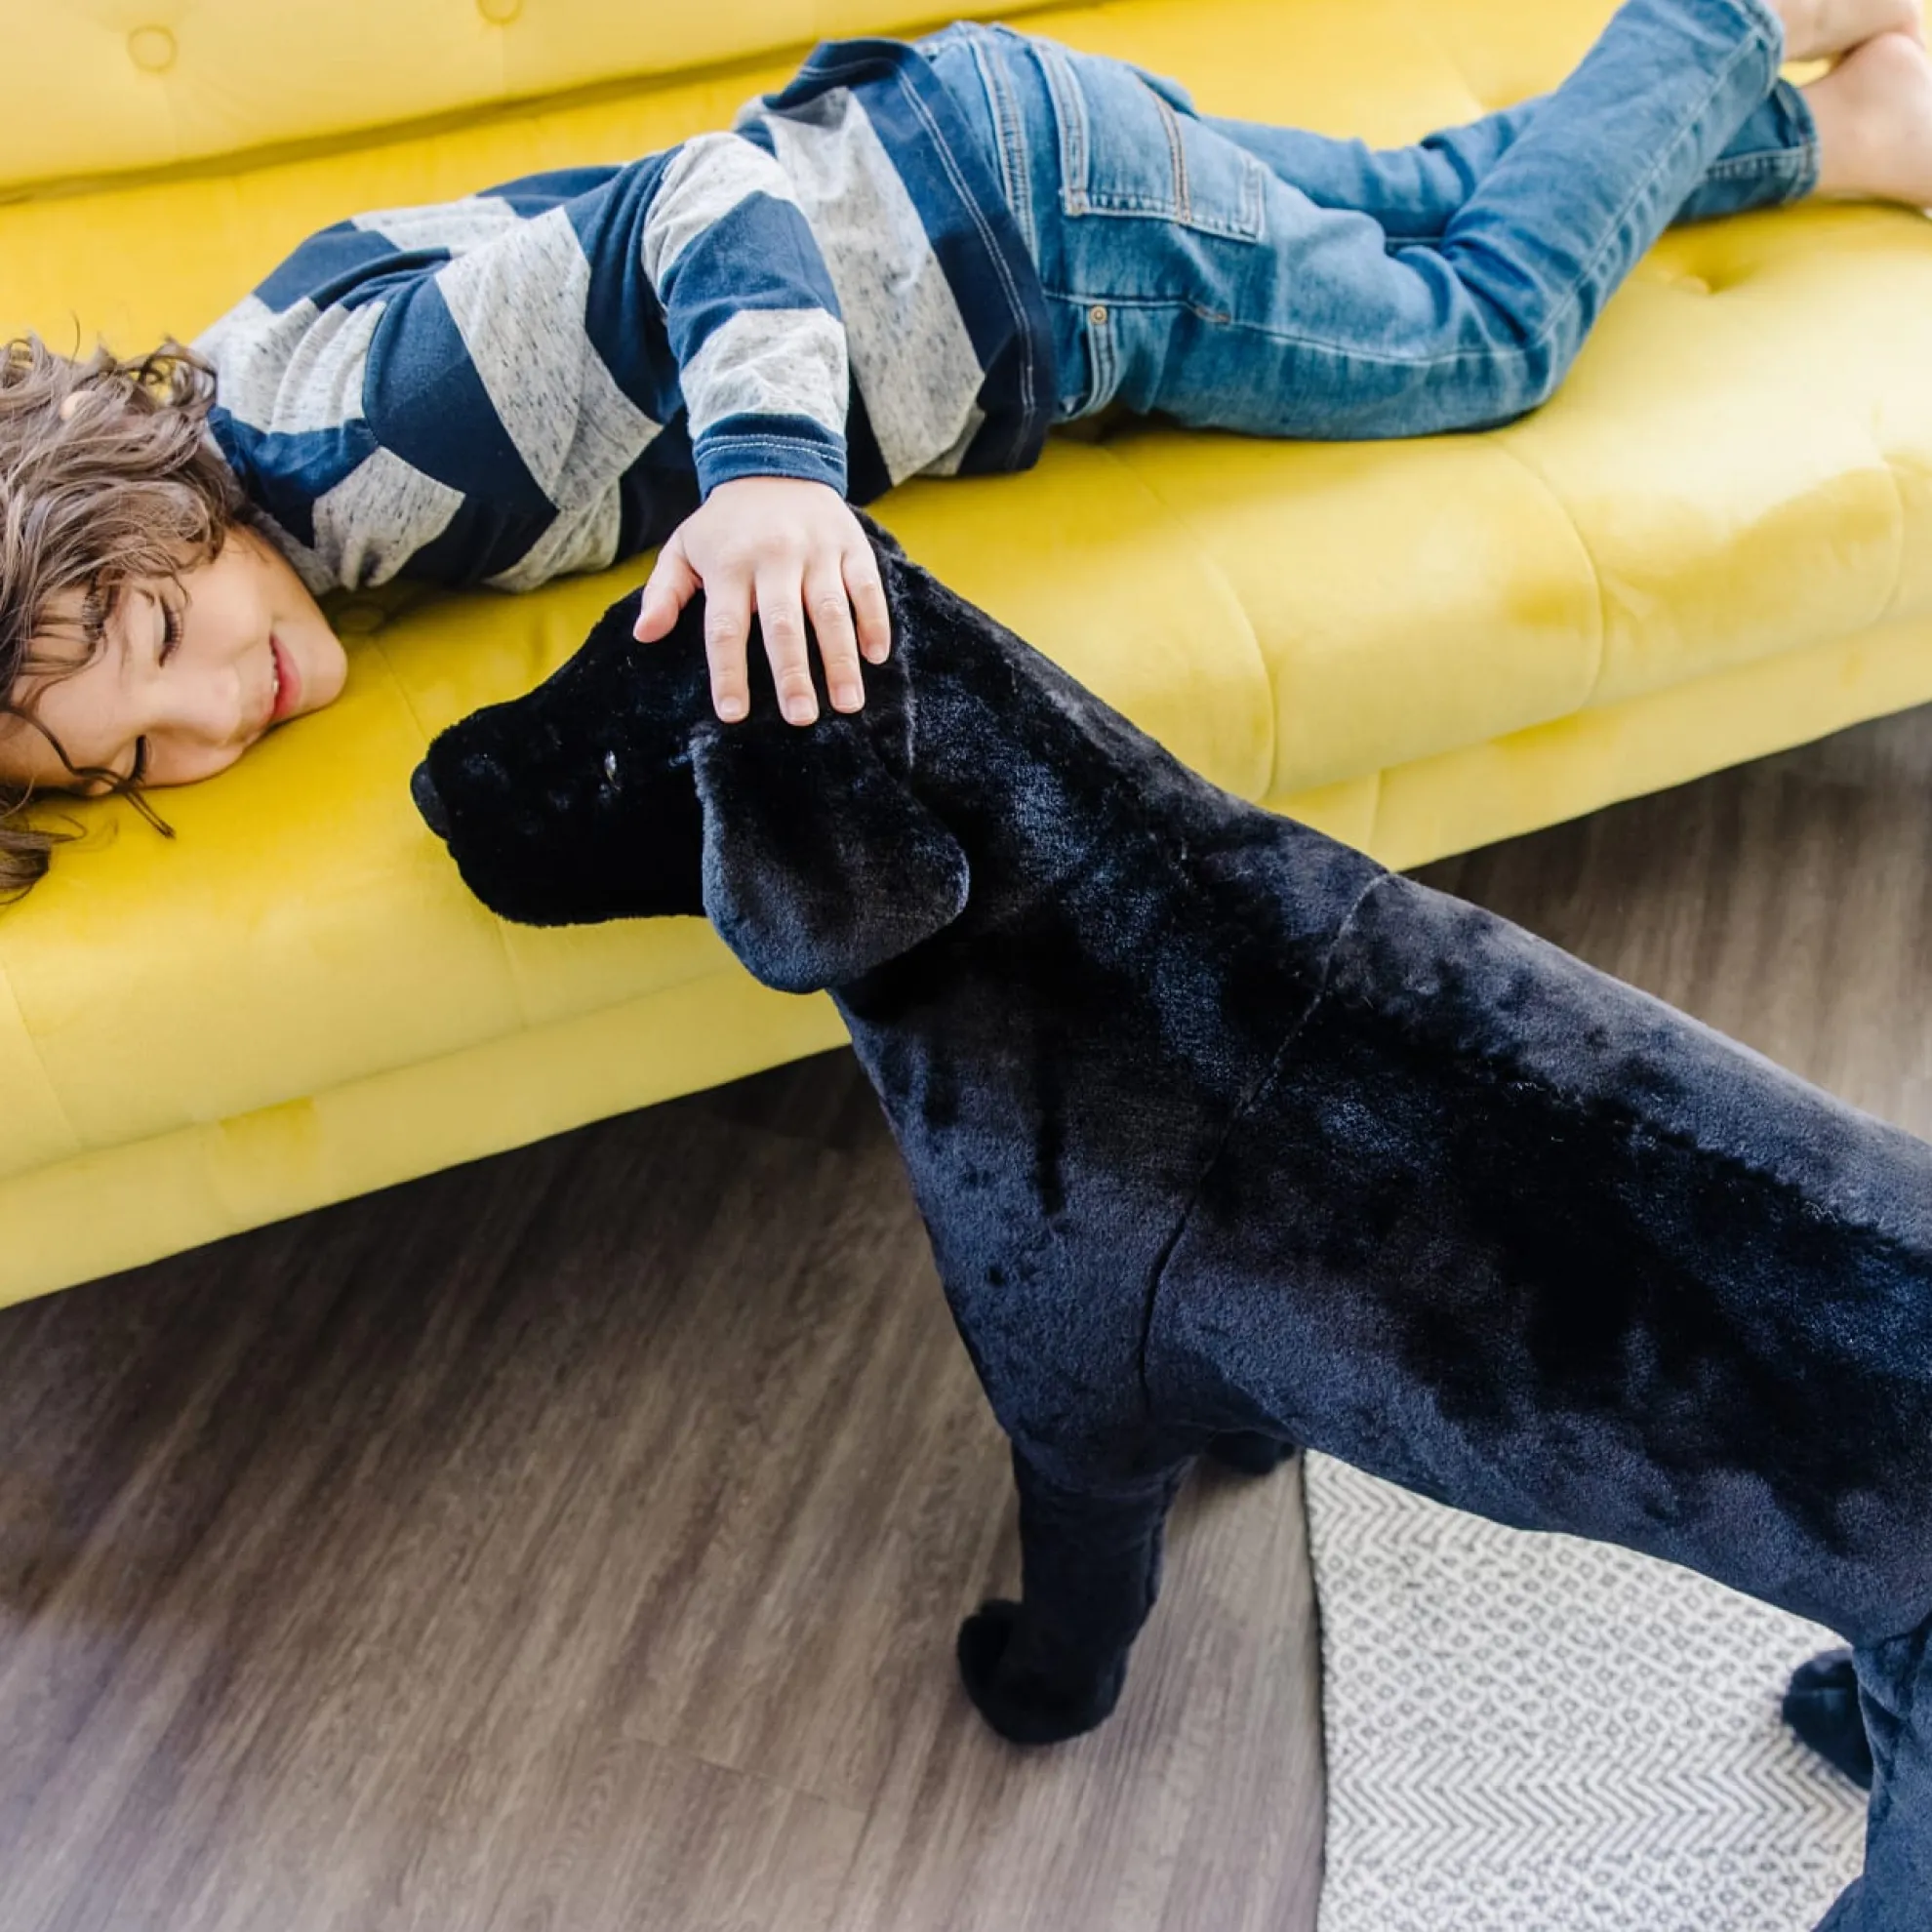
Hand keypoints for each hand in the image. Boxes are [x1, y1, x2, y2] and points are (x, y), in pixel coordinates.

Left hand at [631, 476, 891, 726]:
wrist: (773, 460)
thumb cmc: (725, 524)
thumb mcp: (683, 548)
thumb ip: (664, 592)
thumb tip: (643, 635)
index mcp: (729, 564)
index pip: (726, 627)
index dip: (728, 672)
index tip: (733, 714)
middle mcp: (773, 556)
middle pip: (783, 624)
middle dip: (793, 674)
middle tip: (801, 718)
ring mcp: (816, 549)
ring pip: (831, 610)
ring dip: (841, 659)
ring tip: (848, 703)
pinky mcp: (850, 544)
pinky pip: (865, 586)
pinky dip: (874, 621)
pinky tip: (875, 656)